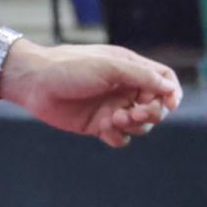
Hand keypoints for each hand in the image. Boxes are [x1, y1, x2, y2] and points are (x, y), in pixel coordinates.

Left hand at [3, 41, 182, 148]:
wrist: (35, 83)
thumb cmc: (71, 67)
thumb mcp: (110, 68)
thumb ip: (142, 77)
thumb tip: (171, 89)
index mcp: (130, 69)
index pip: (164, 80)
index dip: (172, 92)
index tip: (171, 104)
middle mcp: (125, 89)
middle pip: (156, 106)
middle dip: (152, 113)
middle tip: (136, 114)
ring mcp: (112, 108)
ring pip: (140, 126)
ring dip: (133, 126)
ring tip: (113, 119)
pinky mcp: (99, 125)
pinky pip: (121, 138)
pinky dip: (118, 137)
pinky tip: (104, 129)